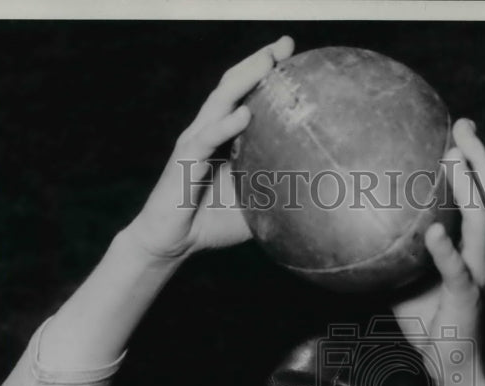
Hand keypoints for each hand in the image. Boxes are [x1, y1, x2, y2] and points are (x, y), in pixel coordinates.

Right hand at [125, 36, 294, 262]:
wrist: (171, 243)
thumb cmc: (209, 224)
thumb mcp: (252, 207)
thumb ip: (274, 194)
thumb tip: (313, 199)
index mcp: (221, 138)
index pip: (244, 96)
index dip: (264, 74)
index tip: (292, 54)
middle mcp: (207, 132)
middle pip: (233, 86)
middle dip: (259, 62)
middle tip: (286, 44)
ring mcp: (194, 143)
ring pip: (220, 102)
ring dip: (244, 80)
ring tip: (268, 63)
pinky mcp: (184, 162)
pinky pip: (207, 139)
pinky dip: (226, 125)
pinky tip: (245, 114)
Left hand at [392, 119, 484, 385]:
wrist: (452, 370)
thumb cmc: (430, 326)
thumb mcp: (404, 284)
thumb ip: (391, 257)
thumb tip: (352, 236)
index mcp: (470, 247)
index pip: (479, 195)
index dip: (473, 161)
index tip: (457, 128)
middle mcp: (480, 254)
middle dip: (479, 158)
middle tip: (461, 128)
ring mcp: (477, 273)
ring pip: (484, 222)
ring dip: (469, 189)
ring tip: (453, 162)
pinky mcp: (467, 297)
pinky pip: (458, 269)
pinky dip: (446, 249)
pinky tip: (433, 231)